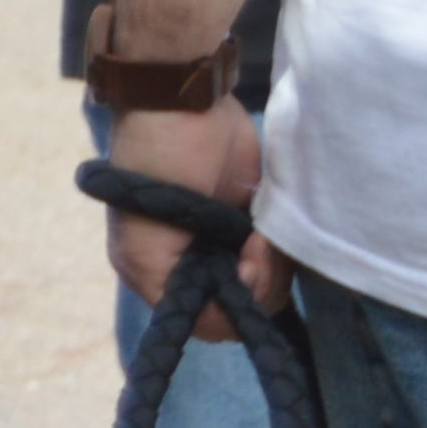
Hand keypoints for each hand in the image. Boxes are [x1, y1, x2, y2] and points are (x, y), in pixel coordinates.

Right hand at [105, 97, 277, 332]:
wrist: (185, 104)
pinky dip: (279, 245)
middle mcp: (191, 264)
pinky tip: (265, 221)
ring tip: (260, 227)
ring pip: (265, 282)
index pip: (209, 323)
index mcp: (158, 273)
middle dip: (258, 278)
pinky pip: (277, 254)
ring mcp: (223, 242)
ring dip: (271, 260)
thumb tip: (215, 314)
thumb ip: (169, 284)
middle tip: (256, 240)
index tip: (245, 259)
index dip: (234, 304)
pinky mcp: (250, 220)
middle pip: (241, 304)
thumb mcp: (146, 237)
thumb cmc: (158, 168)